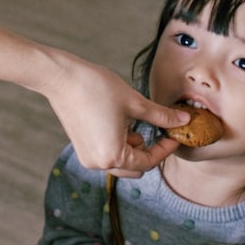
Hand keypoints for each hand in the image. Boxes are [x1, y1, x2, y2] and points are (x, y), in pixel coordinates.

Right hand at [44, 58, 186, 177]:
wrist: (61, 77)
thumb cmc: (96, 88)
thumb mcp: (134, 102)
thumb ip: (161, 117)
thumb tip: (184, 120)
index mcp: (113, 156)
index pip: (148, 162)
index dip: (165, 149)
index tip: (174, 135)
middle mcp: (99, 163)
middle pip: (135, 167)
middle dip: (150, 151)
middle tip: (160, 130)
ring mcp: (88, 157)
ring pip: (121, 162)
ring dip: (133, 147)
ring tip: (133, 120)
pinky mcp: (81, 149)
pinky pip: (107, 154)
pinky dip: (119, 144)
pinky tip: (119, 121)